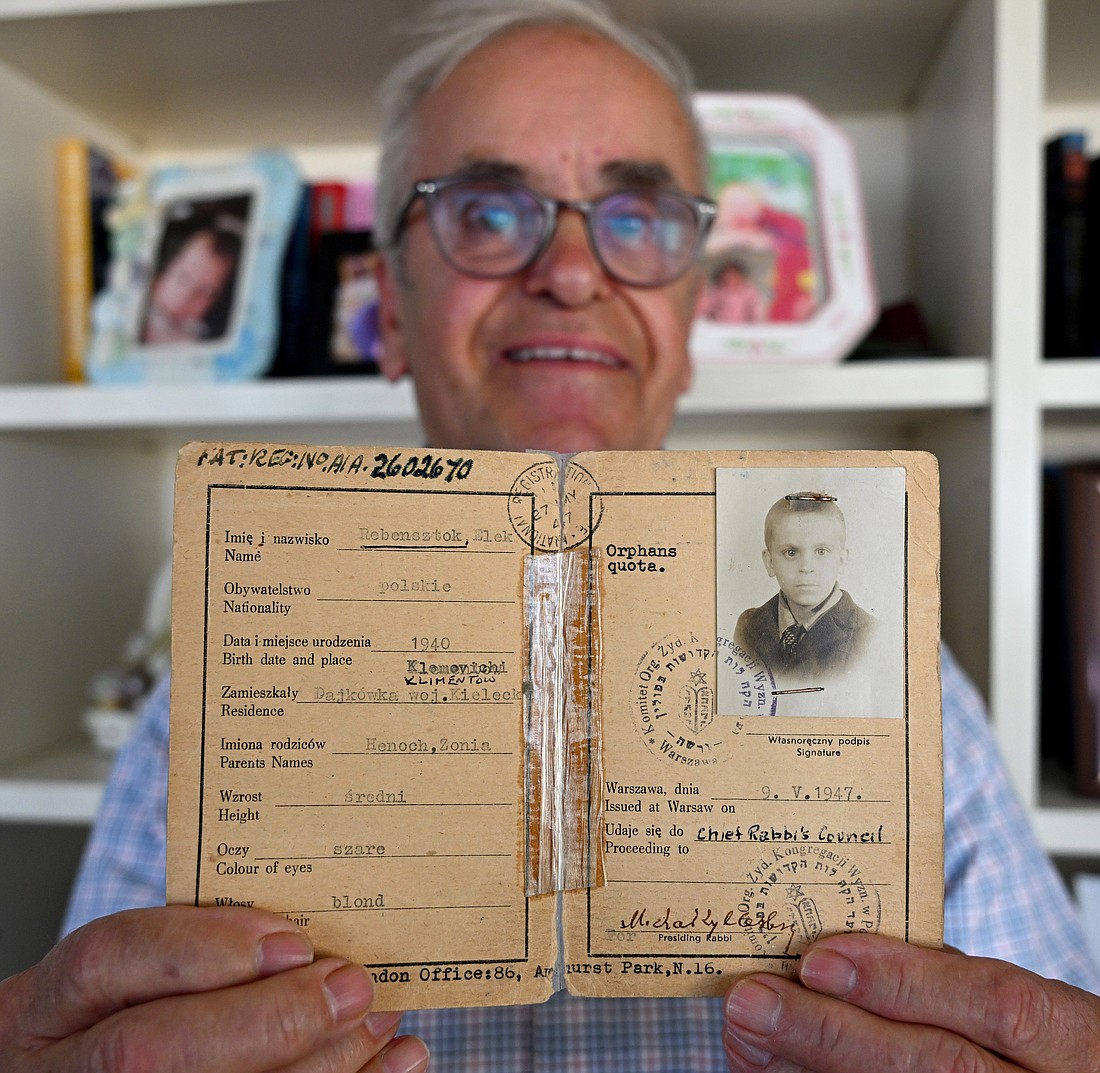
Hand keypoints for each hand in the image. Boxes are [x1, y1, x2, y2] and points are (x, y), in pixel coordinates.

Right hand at [2, 905, 429, 1072]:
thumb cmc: (122, 1011)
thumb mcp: (134, 970)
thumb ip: (200, 949)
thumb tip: (312, 938)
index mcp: (50, 1002)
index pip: (108, 959)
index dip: (201, 949)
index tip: (293, 943)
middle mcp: (59, 1068)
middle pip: (149, 1051)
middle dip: (266, 1021)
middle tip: (352, 988)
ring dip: (313, 1067)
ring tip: (378, 1027)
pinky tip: (387, 1069)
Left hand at [723, 932, 1099, 1071]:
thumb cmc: (1033, 1047)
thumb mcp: (1015, 1006)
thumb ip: (943, 980)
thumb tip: (831, 955)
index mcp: (1071, 1038)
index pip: (995, 1003)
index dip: (902, 978)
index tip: (818, 958)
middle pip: (938, 1066)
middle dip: (833, 1032)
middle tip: (752, 1001)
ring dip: (814, 1069)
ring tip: (747, 1038)